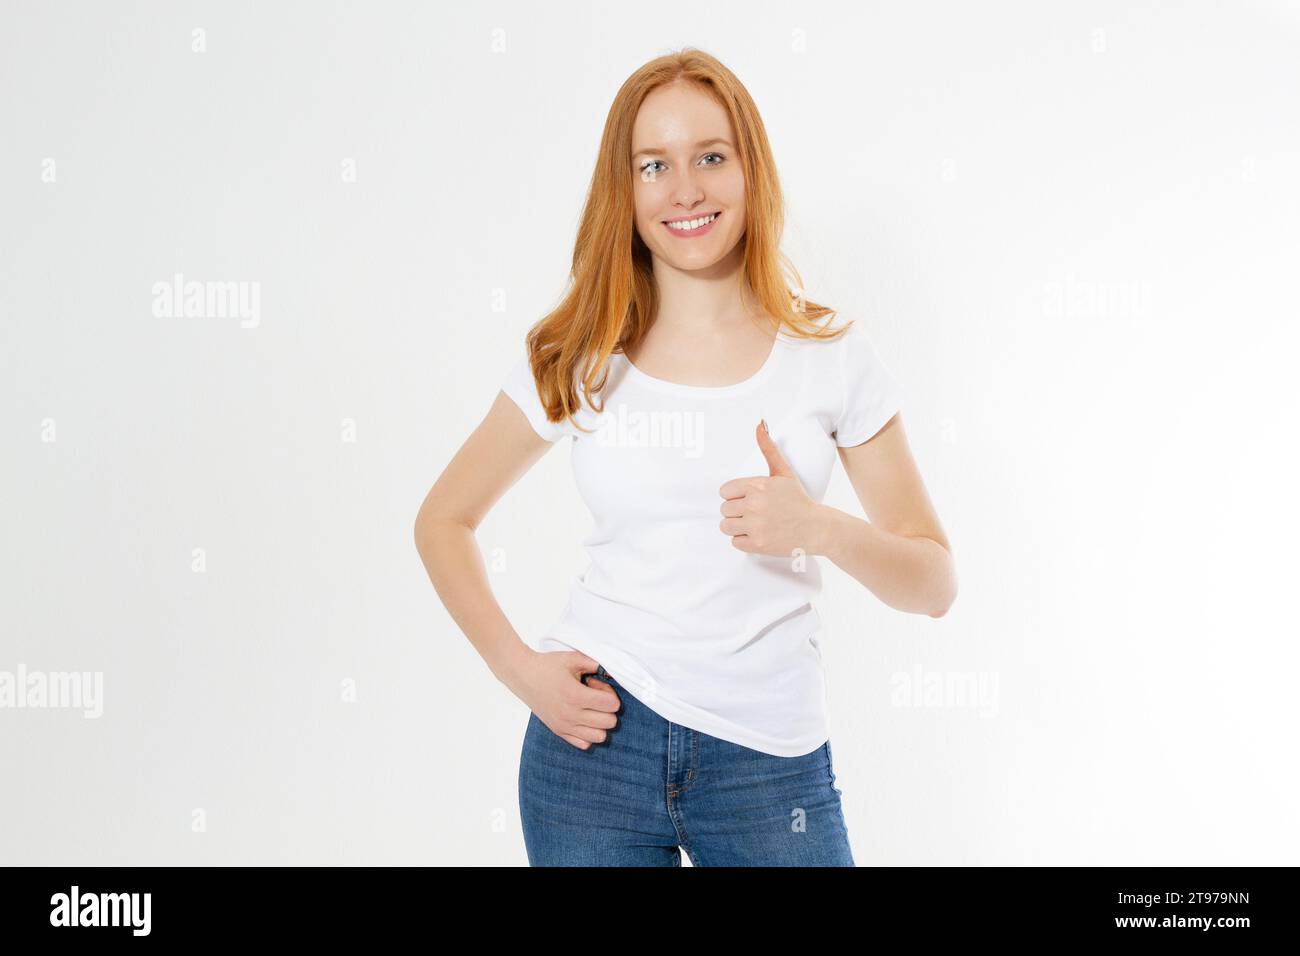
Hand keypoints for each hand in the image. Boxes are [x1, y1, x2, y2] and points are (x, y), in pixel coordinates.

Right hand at [507, 649, 619, 749]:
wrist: (522, 675)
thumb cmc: (547, 666)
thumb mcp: (573, 658)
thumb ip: (595, 664)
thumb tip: (613, 671)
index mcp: (575, 695)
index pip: (612, 705)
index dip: (610, 693)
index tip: (597, 685)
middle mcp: (570, 714)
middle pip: (609, 722)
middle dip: (608, 708)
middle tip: (594, 696)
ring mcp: (564, 726)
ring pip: (600, 736)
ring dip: (600, 722)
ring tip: (589, 708)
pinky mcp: (558, 732)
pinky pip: (584, 744)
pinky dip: (588, 733)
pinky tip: (582, 718)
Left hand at [718, 419, 826, 556]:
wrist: (816, 527)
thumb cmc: (797, 499)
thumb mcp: (783, 472)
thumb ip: (768, 448)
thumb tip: (760, 423)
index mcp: (757, 485)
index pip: (724, 492)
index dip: (735, 496)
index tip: (748, 499)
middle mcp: (754, 504)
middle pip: (724, 509)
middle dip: (736, 512)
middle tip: (754, 513)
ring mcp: (755, 525)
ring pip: (725, 526)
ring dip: (737, 526)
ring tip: (753, 524)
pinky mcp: (757, 544)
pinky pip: (734, 542)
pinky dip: (744, 540)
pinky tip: (758, 534)